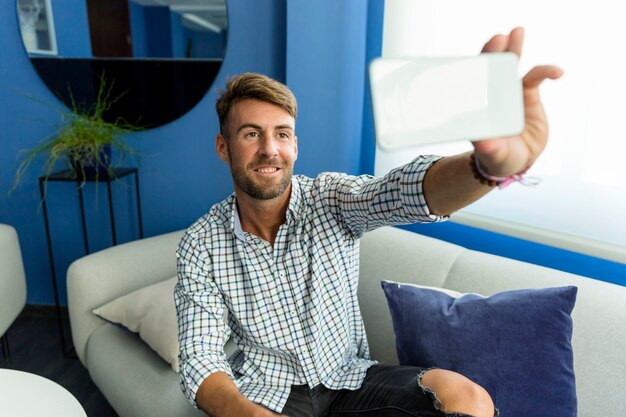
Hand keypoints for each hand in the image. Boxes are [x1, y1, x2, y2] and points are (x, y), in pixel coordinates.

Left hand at [473, 27, 562, 175]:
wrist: (517, 159)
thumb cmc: (498, 157)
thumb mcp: (493, 154)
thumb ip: (490, 149)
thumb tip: (484, 144)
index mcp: (478, 107)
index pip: (475, 83)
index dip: (477, 69)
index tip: (480, 60)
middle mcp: (491, 96)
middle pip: (491, 69)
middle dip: (494, 52)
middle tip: (499, 37)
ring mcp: (509, 92)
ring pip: (511, 66)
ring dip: (514, 49)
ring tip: (517, 31)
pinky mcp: (528, 94)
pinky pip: (536, 76)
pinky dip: (546, 70)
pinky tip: (557, 72)